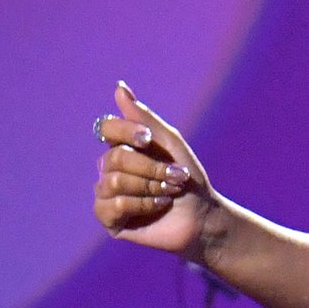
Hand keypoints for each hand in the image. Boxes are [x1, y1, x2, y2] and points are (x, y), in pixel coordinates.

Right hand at [94, 82, 214, 258]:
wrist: (202, 215)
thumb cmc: (187, 178)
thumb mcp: (168, 142)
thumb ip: (143, 117)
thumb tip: (119, 87)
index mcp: (121, 147)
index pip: (106, 128)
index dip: (125, 131)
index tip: (148, 139)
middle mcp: (108, 169)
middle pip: (114, 158)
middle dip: (150, 168)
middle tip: (174, 177)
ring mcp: (106, 194)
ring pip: (114, 182)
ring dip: (149, 186)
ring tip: (169, 193)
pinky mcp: (109, 220)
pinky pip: (114, 205)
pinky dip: (142, 204)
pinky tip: (158, 206)